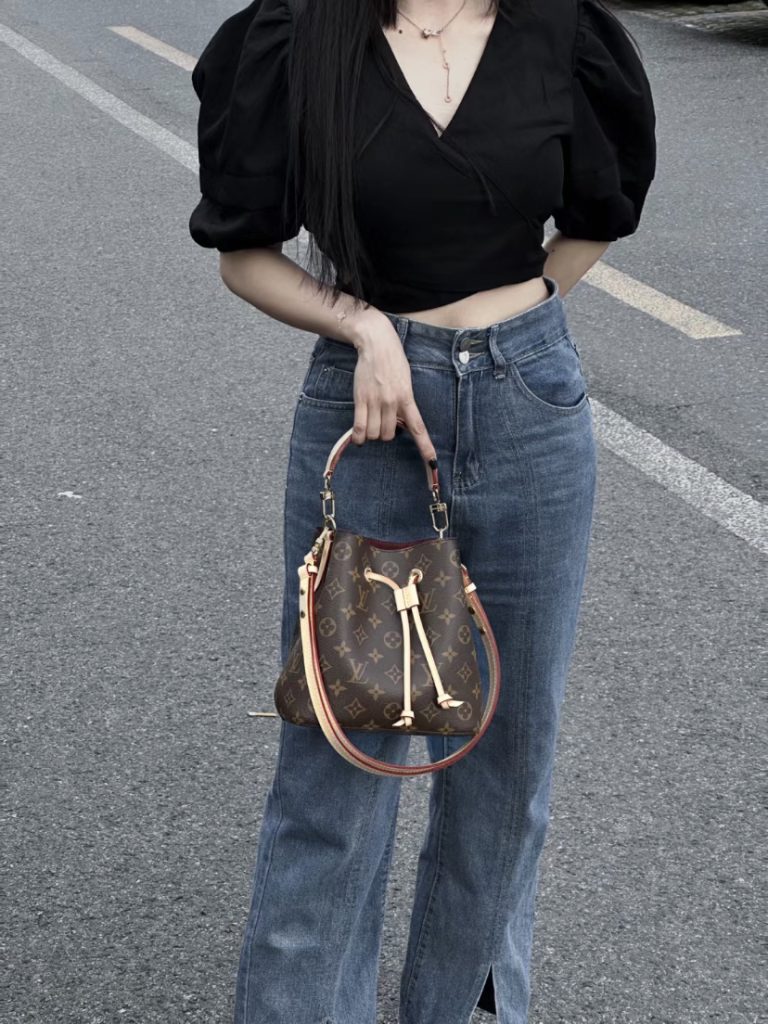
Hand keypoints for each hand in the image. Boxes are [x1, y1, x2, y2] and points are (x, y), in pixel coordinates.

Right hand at [342, 307, 436, 465]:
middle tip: (383, 422)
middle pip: (389, 435)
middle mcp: (392, 402)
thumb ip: (404, 402)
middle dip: (386, 433)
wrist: (377, 344)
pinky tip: (359, 437)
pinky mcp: (361, 399)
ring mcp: (376, 401)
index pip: (418, 427)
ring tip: (371, 422)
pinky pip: (360, 428)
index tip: (432, 462)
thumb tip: (399, 423)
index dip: (425, 446)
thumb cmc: (393, 362)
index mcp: (407, 398)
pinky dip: (359, 437)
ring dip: (372, 433)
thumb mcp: (406, 382)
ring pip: (374, 434)